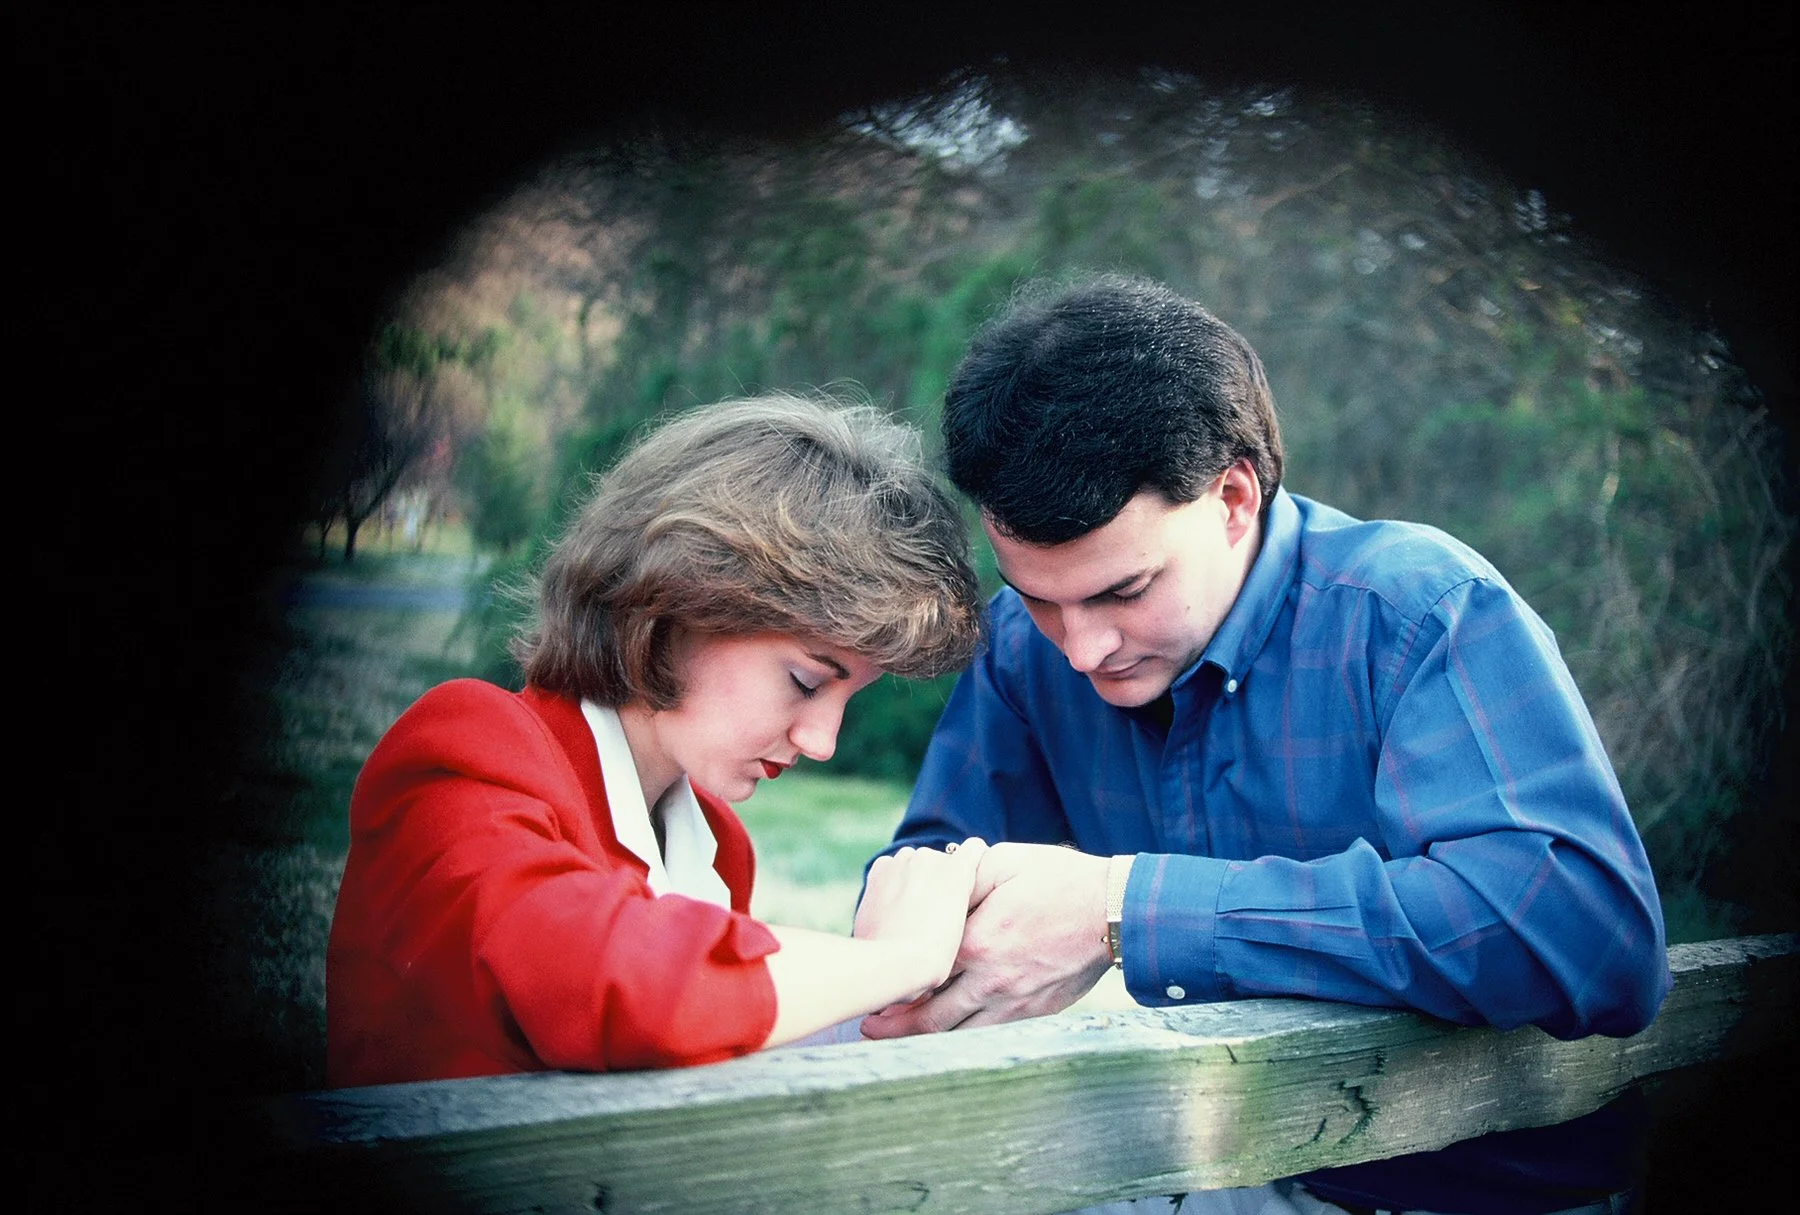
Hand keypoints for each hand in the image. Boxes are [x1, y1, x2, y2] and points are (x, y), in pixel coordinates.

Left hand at [861, 842, 1111, 1037]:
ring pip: (961, 1033)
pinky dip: (965, 1037)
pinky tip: (950, 1036)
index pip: (922, 973)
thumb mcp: (1003, 863)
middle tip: (869, 1030)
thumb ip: (963, 878)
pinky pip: (991, 1032)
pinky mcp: (1036, 1011)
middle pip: (933, 1016)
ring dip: (926, 1039)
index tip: (869, 994)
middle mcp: (991, 979)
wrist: (1113, 910)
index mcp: (976, 941)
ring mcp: (1015, 1000)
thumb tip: (933, 880)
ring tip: (899, 1042)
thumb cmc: (1058, 880)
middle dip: (897, 1028)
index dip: (893, 986)